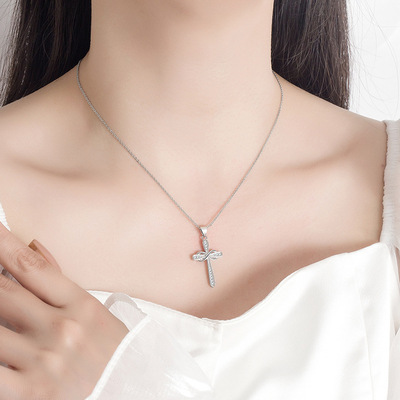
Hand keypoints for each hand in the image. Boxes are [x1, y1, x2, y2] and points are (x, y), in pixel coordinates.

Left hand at [0, 223, 128, 399]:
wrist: (135, 390)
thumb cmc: (115, 353)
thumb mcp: (95, 313)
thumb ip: (59, 282)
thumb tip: (33, 248)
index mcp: (81, 305)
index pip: (32, 267)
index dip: (3, 244)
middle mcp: (63, 329)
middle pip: (3, 293)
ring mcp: (46, 361)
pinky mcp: (32, 392)